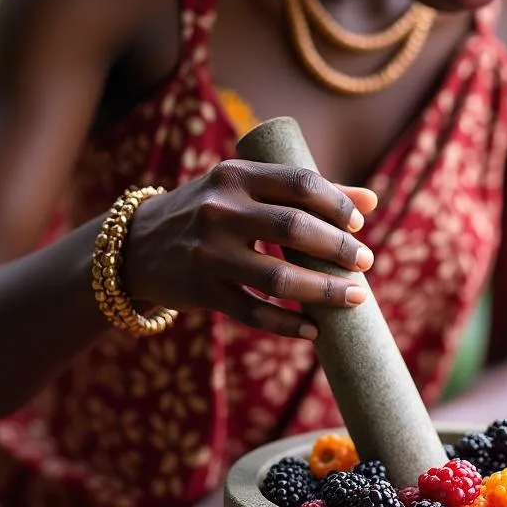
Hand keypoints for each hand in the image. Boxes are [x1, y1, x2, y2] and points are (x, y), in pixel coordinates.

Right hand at [120, 161, 377, 339]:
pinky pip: (254, 314)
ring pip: (279, 278)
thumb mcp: (244, 190)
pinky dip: (288, 326)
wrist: (134, 247)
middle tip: (365, 262)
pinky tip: (315, 330)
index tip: (358, 224)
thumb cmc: (209, 212)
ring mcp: (208, 254)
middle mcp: (219, 210)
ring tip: (355, 297)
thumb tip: (372, 201)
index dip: (337, 204)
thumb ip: (304, 192)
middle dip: (339, 248)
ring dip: (324, 291)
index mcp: (235, 176)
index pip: (300, 183)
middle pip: (294, 228)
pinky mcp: (201, 292)